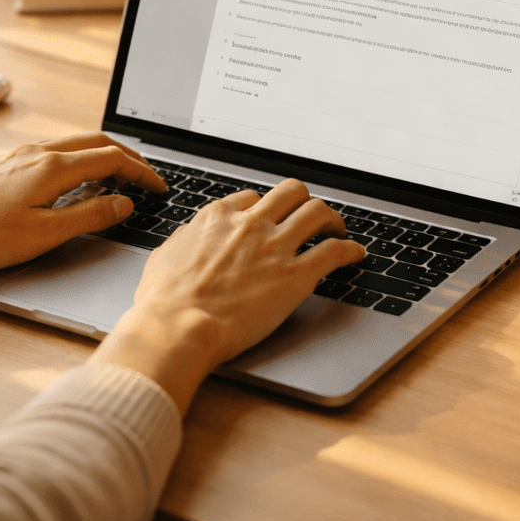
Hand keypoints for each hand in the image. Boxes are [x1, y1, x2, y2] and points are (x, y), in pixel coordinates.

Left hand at [0, 132, 165, 297]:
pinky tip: (76, 179)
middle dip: (128, 157)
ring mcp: (21, 155)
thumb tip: (123, 204)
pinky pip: (55, 151)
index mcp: (53, 167)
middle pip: (97, 142)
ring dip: (104, 155)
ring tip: (119, 177)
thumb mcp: (45, 234)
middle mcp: (39, 153)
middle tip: (147, 178)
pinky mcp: (8, 164)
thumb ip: (90, 216)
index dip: (142, 172)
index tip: (158, 188)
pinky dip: (80, 159)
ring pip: (75, 144)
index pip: (113, 159)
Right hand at [91, 179, 363, 412]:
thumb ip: (183, 241)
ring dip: (332, 218)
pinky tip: (355, 254)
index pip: (252, 198)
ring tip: (337, 229)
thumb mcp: (164, 257)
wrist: (178, 327)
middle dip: (303, 202)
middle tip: (310, 216)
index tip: (271, 219)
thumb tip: (188, 236)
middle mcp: (250, 225)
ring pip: (318, 212)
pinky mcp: (295, 275)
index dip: (265, 209)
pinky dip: (350, 249)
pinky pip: (334, 251)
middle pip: (291, 193)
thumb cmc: (164, 302)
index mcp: (218, 218)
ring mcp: (275, 247)